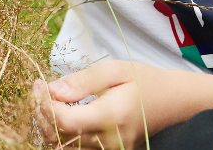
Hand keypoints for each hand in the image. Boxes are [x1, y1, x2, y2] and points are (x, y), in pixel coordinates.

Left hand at [31, 61, 183, 148]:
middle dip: (41, 113)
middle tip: (39, 90)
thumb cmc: (144, 81)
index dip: (44, 103)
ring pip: (64, 147)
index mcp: (112, 117)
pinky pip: (75, 148)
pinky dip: (61, 133)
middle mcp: (110, 141)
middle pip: (59, 136)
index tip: (39, 83)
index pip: (64, 121)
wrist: (173, 101)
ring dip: (48, 125)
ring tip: (47, 101)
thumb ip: (82, 81)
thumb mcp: (114, 71)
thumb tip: (53, 90)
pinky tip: (60, 114)